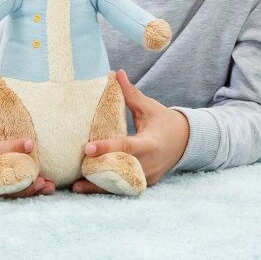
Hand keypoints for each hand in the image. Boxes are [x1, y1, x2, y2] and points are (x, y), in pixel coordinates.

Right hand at [0, 68, 54, 197]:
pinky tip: (42, 189)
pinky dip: (22, 193)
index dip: (10, 150)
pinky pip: (4, 193)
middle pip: (0, 178)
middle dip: (20, 179)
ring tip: (47, 186)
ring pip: (4, 190)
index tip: (30, 143)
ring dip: (25, 190)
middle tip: (42, 176)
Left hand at [72, 69, 188, 194]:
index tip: (87, 149)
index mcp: (150, 143)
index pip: (126, 146)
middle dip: (98, 175)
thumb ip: (132, 94)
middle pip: (121, 171)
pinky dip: (109, 186)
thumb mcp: (149, 107)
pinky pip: (125, 185)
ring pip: (121, 183)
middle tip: (74, 179)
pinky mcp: (145, 183)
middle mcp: (150, 164)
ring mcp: (148, 176)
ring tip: (76, 187)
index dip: (107, 148)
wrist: (186, 141)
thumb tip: (117, 73)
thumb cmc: (164, 121)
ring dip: (99, 187)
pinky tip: (90, 187)